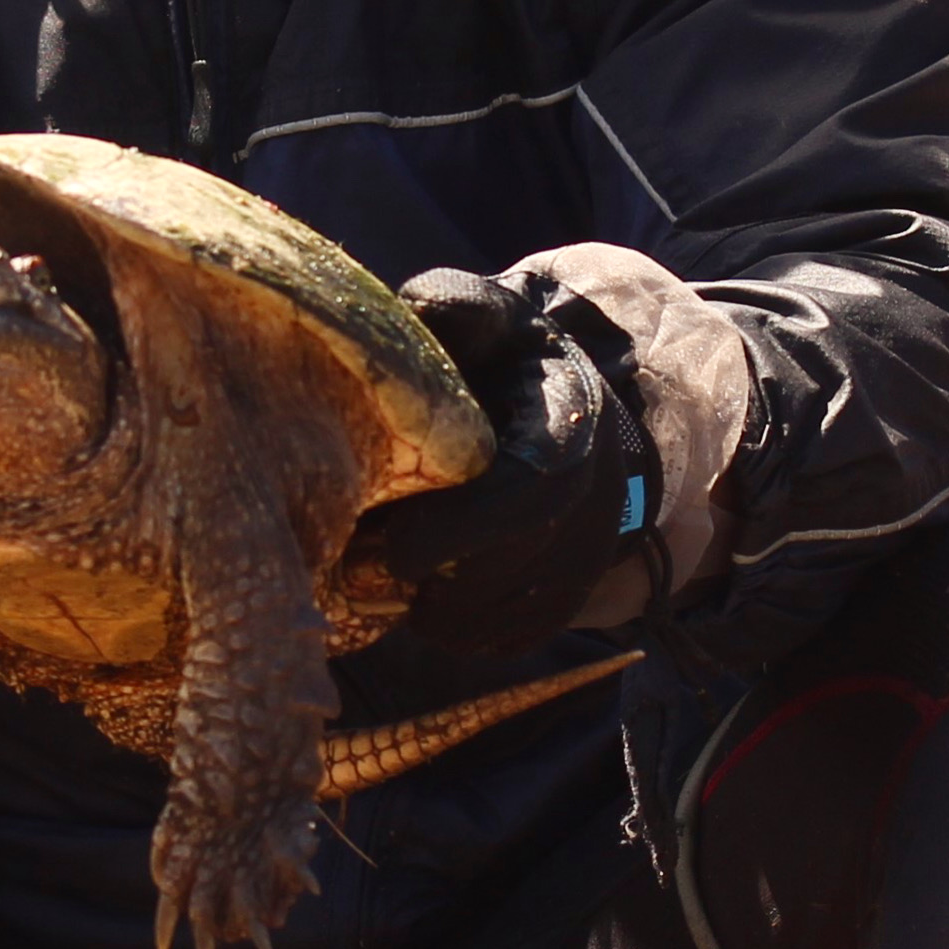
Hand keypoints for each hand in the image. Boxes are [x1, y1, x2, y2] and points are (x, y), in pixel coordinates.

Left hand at [355, 267, 661, 656]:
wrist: (552, 403)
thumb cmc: (496, 356)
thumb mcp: (483, 315)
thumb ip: (455, 308)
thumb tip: (418, 308)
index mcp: (569, 422)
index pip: (530, 493)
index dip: (459, 529)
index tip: (391, 543)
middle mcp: (593, 498)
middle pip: (511, 570)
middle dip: (428, 578)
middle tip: (354, 563)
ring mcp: (584, 557)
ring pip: (502, 617)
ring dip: (431, 608)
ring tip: (379, 567)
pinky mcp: (563, 601)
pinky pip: (502, 640)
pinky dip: (450, 628)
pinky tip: (419, 587)